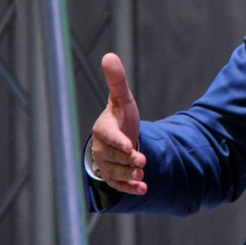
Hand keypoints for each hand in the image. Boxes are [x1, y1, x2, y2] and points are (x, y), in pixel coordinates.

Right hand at [91, 53, 147, 194]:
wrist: (120, 135)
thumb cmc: (121, 115)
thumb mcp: (122, 99)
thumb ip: (117, 81)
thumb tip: (109, 56)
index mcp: (103, 128)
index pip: (109, 136)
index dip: (119, 141)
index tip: (130, 146)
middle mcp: (101, 148)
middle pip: (115, 156)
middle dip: (128, 159)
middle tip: (142, 161)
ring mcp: (105, 164)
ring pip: (117, 172)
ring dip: (130, 174)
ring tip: (142, 173)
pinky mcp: (112, 176)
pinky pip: (119, 184)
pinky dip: (130, 187)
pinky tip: (144, 188)